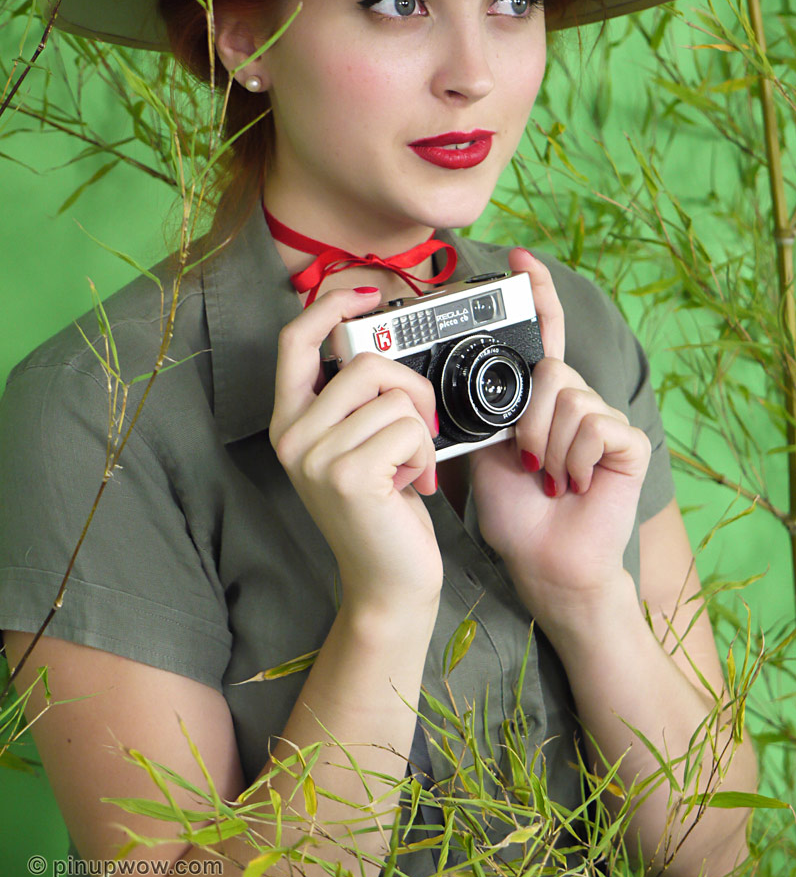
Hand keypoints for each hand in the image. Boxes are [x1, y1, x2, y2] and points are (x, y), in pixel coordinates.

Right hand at [269, 288, 442, 613]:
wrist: (387, 581)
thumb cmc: (381, 510)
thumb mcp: (356, 445)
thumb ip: (354, 398)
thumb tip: (379, 339)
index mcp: (289, 421)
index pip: (295, 340)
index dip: (330, 305)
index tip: (368, 296)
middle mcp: (291, 436)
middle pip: (367, 362)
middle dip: (413, 390)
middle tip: (419, 431)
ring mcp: (315, 456)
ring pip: (395, 395)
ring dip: (420, 432)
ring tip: (408, 468)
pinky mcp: (348, 476)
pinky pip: (409, 428)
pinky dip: (425, 455)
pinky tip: (411, 486)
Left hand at [469, 250, 650, 623]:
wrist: (543, 561)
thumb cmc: (514, 510)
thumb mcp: (485, 450)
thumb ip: (485, 408)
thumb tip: (464, 375)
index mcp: (542, 398)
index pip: (544, 333)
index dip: (536, 292)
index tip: (518, 258)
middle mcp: (577, 400)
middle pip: (551, 369)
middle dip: (527, 420)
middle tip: (526, 461)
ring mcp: (605, 420)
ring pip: (568, 397)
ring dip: (547, 447)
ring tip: (550, 477)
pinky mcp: (628, 443)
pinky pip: (593, 426)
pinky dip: (573, 460)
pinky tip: (575, 484)